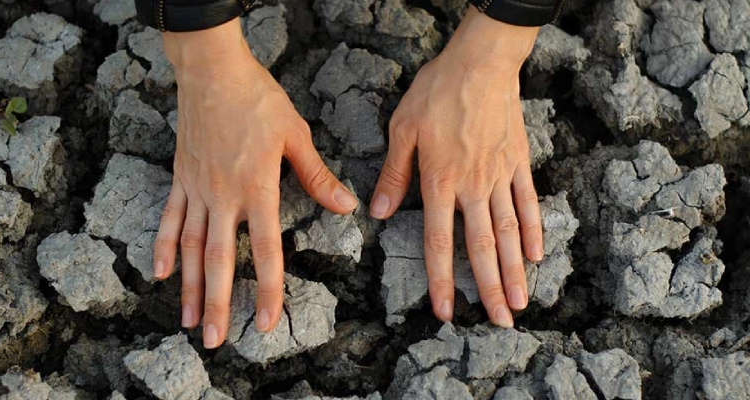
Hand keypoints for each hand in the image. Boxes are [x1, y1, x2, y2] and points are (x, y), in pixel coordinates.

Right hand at [154, 20, 356, 347]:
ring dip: (188, 286)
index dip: (266, 289)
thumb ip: (317, 175)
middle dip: (216, 303)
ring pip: (189, 246)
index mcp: (257, 188)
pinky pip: (168, 217)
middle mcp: (223, 195)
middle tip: (215, 341)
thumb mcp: (295, 134)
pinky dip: (162, 246)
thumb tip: (346, 206)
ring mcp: (197, 189)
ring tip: (188, 321)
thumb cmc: (258, 100)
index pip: (264, 249)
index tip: (264, 322)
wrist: (212, 70)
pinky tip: (158, 273)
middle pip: (217, 259)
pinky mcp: (180, 178)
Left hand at [370, 9, 543, 326]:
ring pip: (510, 232)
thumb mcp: (402, 130)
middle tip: (499, 323)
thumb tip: (376, 212)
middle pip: (482, 247)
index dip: (442, 281)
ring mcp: (500, 176)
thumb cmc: (436, 92)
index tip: (446, 311)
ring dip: (516, 270)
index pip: (440, 243)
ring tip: (522, 302)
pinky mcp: (519, 161)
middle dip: (490, 289)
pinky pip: (528, 202)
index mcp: (440, 182)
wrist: (481, 61)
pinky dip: (534, 230)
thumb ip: (394, 175)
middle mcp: (473, 187)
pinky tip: (539, 255)